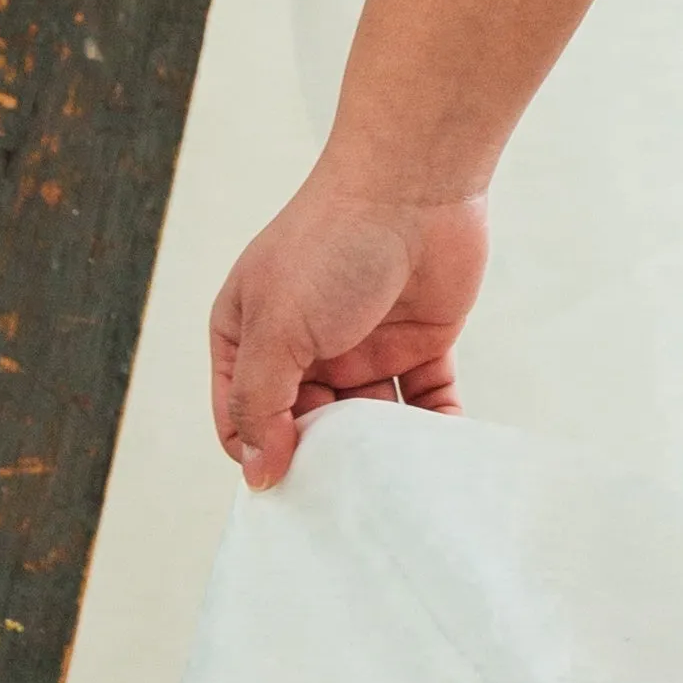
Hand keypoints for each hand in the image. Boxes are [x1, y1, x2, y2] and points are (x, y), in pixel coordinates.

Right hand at [209, 169, 490, 491]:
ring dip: (380, 454)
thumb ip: (261, 402)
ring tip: (394, 484)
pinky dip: (433, 430)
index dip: (259, 453)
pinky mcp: (419, 342)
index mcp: (251, 336)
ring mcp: (363, 345)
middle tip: (346, 498)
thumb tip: (259, 473)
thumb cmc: (330, 245)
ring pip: (369, 422)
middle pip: (307, 427)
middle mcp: (305, 346)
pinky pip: (426, 401)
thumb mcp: (276, 328)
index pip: (242, 417)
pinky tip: (440, 460)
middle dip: (323, 462)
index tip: (286, 488)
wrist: (415, 183)